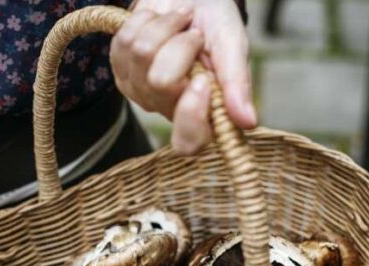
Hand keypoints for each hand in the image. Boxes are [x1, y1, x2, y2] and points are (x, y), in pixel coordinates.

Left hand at [111, 0, 255, 153]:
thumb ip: (237, 83)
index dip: (191, 115)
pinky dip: (143, 22)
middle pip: (160, 82)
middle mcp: (168, 108)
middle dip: (181, 44)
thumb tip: (248, 122)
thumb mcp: (233, 47)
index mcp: (201, 112)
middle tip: (195, 35)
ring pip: (140, 55)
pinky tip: (157, 22)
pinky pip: (123, 42)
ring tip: (179, 23)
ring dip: (164, 27)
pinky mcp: (120, 72)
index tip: (203, 80)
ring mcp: (140, 92)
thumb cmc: (215, 24)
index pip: (188, 142)